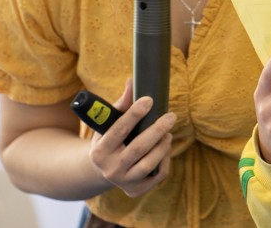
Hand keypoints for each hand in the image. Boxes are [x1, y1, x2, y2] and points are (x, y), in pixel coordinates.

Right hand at [89, 79, 174, 197]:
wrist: (102, 171)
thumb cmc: (109, 140)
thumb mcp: (107, 124)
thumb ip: (121, 104)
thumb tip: (132, 80)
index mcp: (99, 151)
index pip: (118, 130)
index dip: (134, 114)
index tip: (149, 100)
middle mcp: (110, 169)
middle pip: (138, 149)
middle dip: (157, 130)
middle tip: (171, 116)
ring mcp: (123, 182)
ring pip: (149, 164)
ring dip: (162, 146)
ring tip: (168, 133)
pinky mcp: (136, 190)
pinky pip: (157, 175)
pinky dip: (165, 160)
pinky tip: (165, 148)